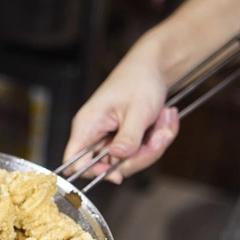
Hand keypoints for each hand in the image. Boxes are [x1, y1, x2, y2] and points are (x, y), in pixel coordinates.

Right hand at [63, 40, 179, 183]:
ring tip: (165, 120)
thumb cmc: (139, 81)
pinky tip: (164, 120)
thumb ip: (127, 138)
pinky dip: (156, 139)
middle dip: (140, 156)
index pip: (75, 163)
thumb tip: (118, 158)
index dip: (93, 172)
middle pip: (110, 166)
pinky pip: (139, 152)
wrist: (152, 67)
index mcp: (88, 126)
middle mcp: (95, 134)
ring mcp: (110, 138)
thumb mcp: (137, 111)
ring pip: (129, 160)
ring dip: (153, 145)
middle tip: (159, 136)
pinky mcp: (123, 138)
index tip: (117, 171)